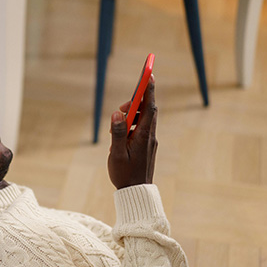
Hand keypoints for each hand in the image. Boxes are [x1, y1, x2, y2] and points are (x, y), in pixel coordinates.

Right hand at [108, 75, 157, 189]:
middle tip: (121, 108)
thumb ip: (117, 132)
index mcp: (144, 135)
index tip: (149, 74)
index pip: (148, 107)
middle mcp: (149, 135)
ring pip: (143, 119)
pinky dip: (131, 125)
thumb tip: (117, 113)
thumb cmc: (125, 174)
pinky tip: (120, 134)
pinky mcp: (146, 145)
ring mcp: (149, 140)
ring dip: (131, 115)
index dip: (149, 89)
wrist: (136, 192)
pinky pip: (140, 128)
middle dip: (135, 103)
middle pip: (147, 110)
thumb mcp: (117, 153)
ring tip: (116, 125)